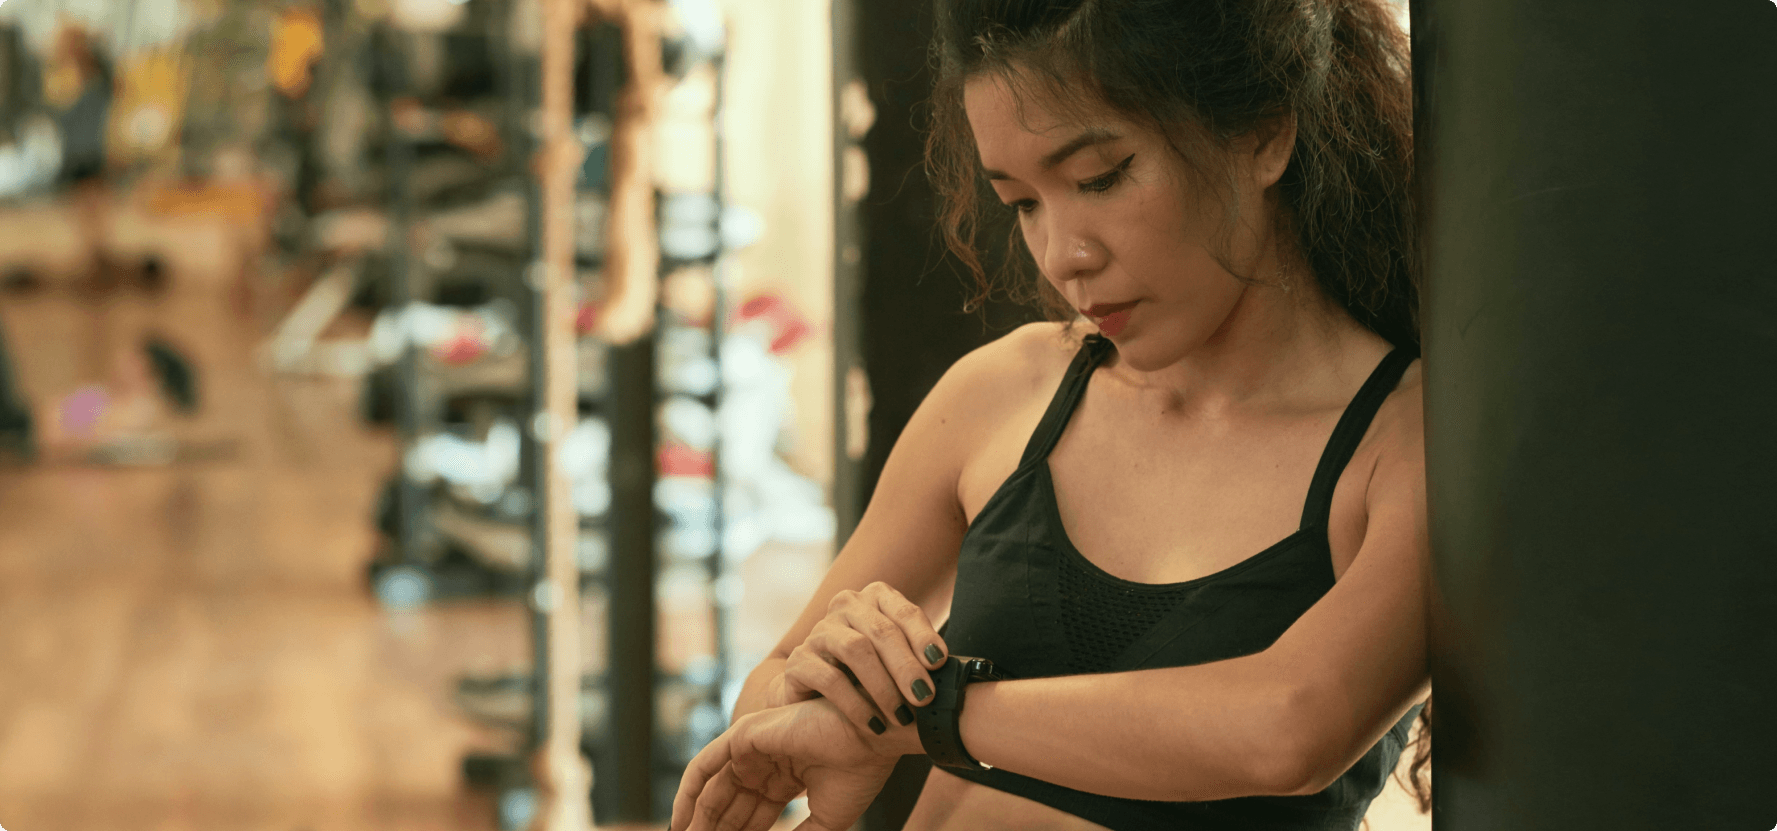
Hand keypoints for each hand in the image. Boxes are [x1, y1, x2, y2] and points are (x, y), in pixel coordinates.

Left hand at [670, 697, 905, 830]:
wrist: (872, 738)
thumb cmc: (859, 773)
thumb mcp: (825, 820)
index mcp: (788, 778)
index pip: (754, 816)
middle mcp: (768, 763)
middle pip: (731, 806)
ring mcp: (754, 748)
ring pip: (714, 790)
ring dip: (698, 821)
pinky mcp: (744, 735)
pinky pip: (704, 766)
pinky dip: (688, 793)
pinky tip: (680, 821)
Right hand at [775, 581, 948, 736]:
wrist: (819, 700)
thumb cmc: (871, 678)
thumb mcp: (898, 662)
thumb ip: (920, 658)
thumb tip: (951, 673)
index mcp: (875, 598)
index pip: (904, 611)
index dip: (923, 636)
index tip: (940, 663)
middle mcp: (845, 607)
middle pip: (881, 630)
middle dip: (907, 666)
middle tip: (925, 698)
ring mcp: (820, 632)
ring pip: (855, 649)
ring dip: (883, 685)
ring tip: (901, 716)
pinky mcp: (799, 660)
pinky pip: (829, 678)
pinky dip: (855, 704)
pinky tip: (873, 723)